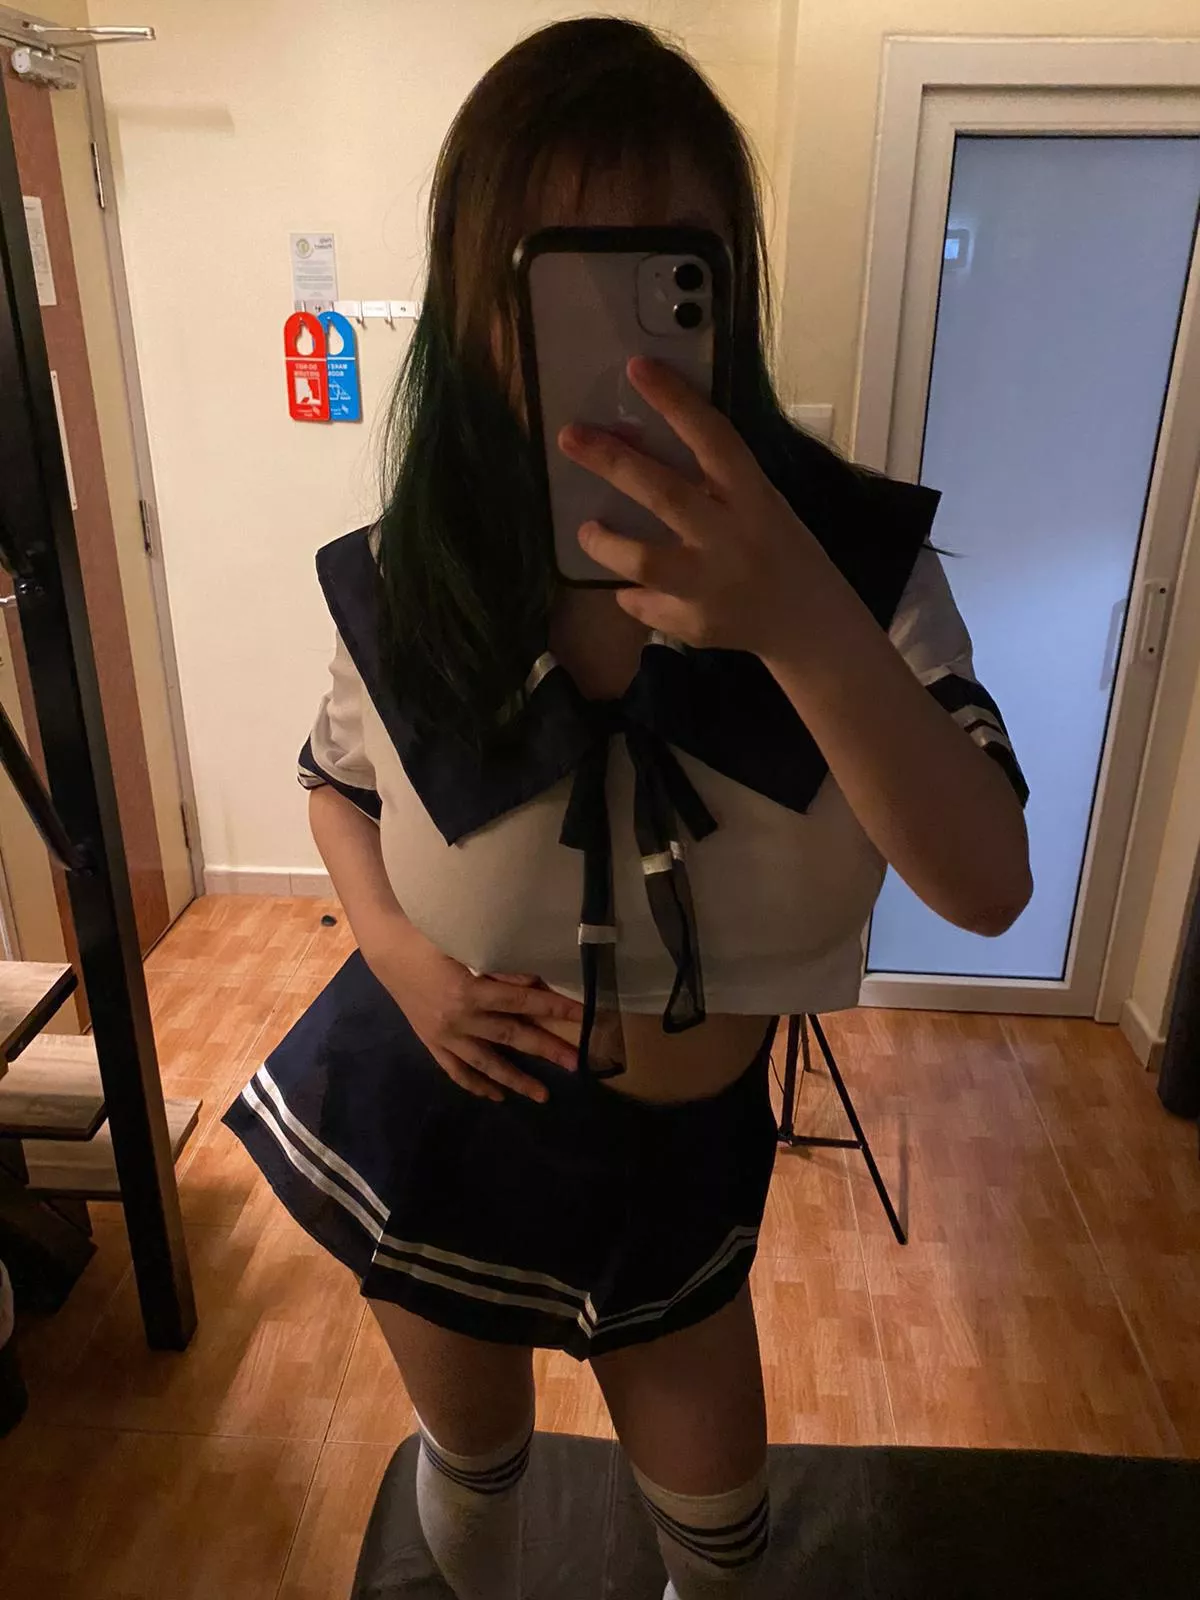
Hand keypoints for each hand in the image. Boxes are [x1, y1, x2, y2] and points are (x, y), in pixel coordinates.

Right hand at [362, 918, 582, 1103]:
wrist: (387, 951)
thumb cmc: (429, 938)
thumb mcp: (464, 944)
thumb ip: (499, 966)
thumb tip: (533, 983)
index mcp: (469, 991)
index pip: (522, 1003)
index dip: (554, 1008)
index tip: (582, 1016)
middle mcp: (459, 1019)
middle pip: (510, 1037)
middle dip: (546, 1050)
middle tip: (575, 1064)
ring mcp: (444, 1035)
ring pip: (485, 1063)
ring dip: (514, 1080)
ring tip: (542, 1095)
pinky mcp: (431, 1042)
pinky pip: (455, 1070)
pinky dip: (475, 1084)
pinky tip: (494, 1095)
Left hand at [557, 357, 826, 657]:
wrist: (808, 620)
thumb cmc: (778, 546)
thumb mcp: (758, 502)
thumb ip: (708, 479)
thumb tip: (628, 443)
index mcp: (754, 497)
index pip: (713, 439)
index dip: (675, 402)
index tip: (637, 368)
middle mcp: (732, 538)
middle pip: (664, 494)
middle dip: (613, 462)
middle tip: (571, 437)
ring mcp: (713, 586)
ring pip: (645, 561)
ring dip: (607, 543)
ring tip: (586, 529)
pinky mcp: (696, 624)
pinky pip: (646, 605)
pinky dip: (631, 594)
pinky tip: (628, 586)